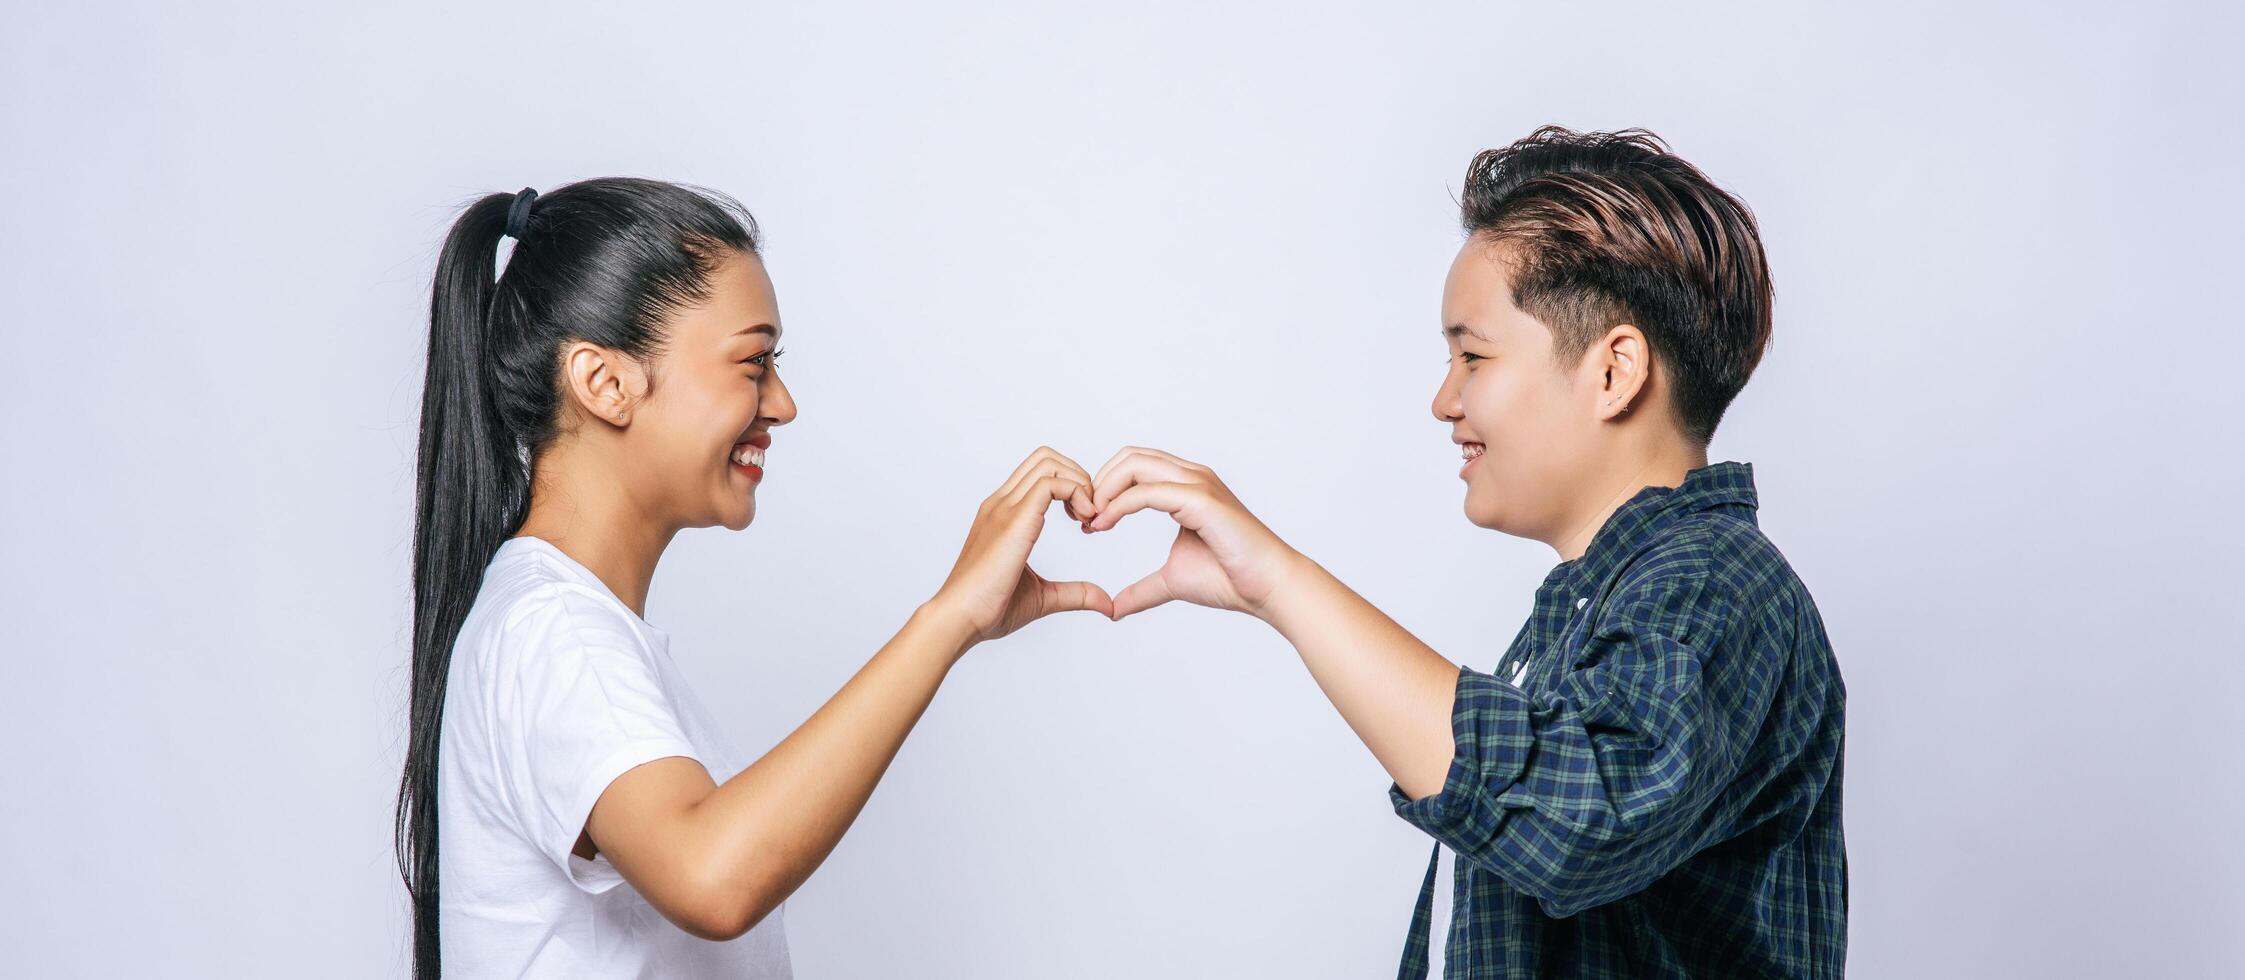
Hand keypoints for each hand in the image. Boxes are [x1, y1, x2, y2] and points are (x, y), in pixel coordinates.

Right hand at [929, 446, 1113, 646]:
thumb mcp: (1043, 597)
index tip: (1085, 521)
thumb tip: (1107, 604)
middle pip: (1046, 457)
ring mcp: (1005, 508)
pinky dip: (1077, 494)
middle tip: (1091, 516)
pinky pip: (1051, 484)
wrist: (959, 619)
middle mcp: (1002, 503)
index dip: (1072, 486)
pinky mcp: (1014, 520)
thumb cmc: (989, 609)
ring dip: (1080, 483)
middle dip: (1079, 477)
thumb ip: (1076, 593)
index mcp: (1004, 514)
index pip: (1039, 472)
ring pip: (1049, 463)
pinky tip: (1084, 523)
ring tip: (1088, 519)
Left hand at [1083, 447, 1303, 620]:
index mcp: (1186, 486)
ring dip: (1104, 490)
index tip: (1087, 523)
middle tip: (1083, 519)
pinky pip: (1147, 491)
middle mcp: (1191, 476)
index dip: (1104, 488)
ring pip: (1134, 464)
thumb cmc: (1230, 579)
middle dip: (1098, 483)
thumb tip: (1115, 608)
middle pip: (1129, 456)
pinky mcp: (1200, 499)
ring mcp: (1197, 483)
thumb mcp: (1172, 581)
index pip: (1133, 465)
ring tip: (1091, 522)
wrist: (1266, 588)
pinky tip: (1105, 525)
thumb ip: (1143, 589)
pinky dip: (1118, 505)